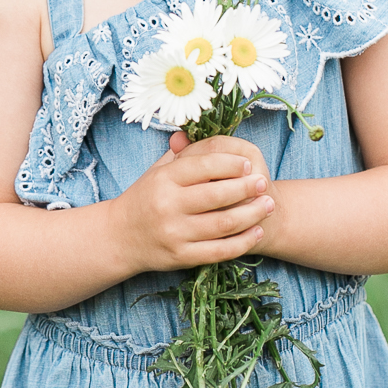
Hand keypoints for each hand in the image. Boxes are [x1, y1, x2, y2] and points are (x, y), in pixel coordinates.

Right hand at [110, 140, 274, 273]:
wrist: (119, 237)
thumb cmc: (144, 199)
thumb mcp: (156, 172)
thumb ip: (181, 154)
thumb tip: (199, 130)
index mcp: (163, 180)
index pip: (203, 166)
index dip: (230, 164)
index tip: (248, 164)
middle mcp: (168, 206)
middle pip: (217, 195)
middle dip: (246, 188)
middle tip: (263, 182)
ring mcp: (175, 233)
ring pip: (223, 224)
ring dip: (252, 214)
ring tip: (268, 205)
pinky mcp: (181, 257)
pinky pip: (219, 250)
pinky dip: (242, 242)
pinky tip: (256, 232)